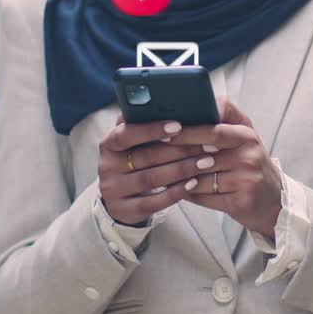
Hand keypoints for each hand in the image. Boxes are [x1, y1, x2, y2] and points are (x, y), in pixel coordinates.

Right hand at [97, 114, 216, 226]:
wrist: (120, 197)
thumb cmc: (135, 158)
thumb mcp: (134, 140)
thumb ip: (143, 122)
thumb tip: (165, 103)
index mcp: (109, 143)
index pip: (127, 133)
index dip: (152, 129)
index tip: (179, 125)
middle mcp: (106, 166)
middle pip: (145, 157)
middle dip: (179, 150)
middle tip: (206, 144)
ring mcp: (112, 190)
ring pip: (151, 179)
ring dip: (182, 170)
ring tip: (206, 162)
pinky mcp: (123, 210)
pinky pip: (153, 203)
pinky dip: (175, 192)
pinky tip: (193, 183)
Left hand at [171, 97, 283, 240]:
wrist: (275, 201)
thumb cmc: (250, 163)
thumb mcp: (244, 135)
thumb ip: (224, 116)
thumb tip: (199, 105)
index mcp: (246, 136)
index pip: (213, 130)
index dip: (187, 132)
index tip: (165, 132)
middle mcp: (249, 156)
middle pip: (203, 156)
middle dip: (175, 156)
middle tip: (151, 155)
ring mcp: (247, 180)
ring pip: (200, 179)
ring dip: (178, 178)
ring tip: (160, 174)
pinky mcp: (241, 202)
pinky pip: (205, 198)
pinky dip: (189, 194)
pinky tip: (179, 190)